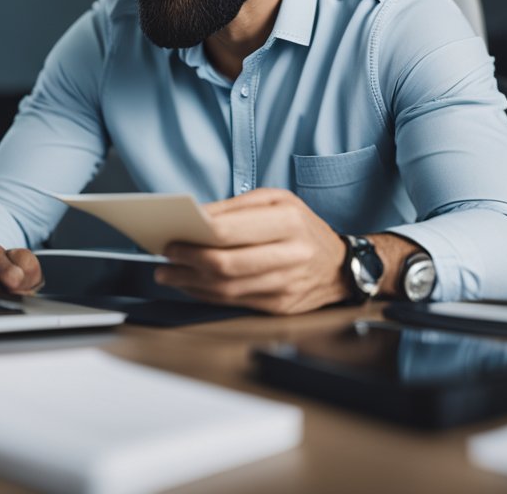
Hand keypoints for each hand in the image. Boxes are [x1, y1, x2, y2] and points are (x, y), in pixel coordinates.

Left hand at [155, 188, 349, 314]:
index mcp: (289, 222)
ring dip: (190, 281)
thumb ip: (236, 207)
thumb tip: (197, 217)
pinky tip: (190, 284)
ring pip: (226, 288)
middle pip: (226, 264)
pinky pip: (233, 302)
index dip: (197, 235)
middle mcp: (291, 255)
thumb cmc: (303, 226)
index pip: (231, 231)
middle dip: (188, 260)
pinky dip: (206, 294)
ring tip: (168, 272)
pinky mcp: (279, 307)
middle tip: (166, 255)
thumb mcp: (277, 201)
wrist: (340, 267)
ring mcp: (285, 285)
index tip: (174, 234)